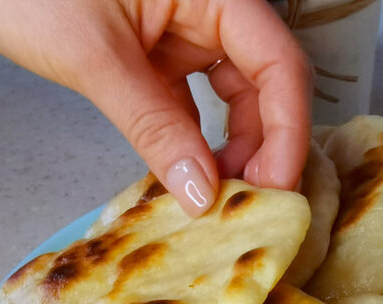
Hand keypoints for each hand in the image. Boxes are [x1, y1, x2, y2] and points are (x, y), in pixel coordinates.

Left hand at [0, 0, 312, 215]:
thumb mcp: (95, 57)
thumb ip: (154, 125)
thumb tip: (201, 191)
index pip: (278, 63)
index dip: (287, 130)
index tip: (277, 187)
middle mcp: (208, 8)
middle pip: (265, 84)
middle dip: (264, 147)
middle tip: (250, 204)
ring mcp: (180, 31)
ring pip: (232, 98)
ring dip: (231, 150)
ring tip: (216, 198)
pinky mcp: (152, 54)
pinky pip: (189, 105)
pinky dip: (191, 143)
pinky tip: (185, 180)